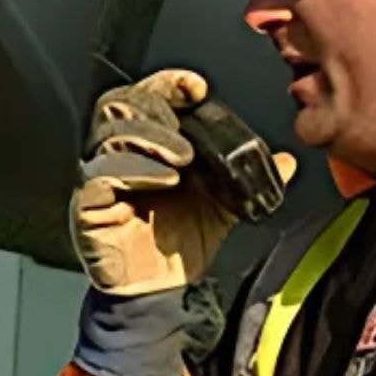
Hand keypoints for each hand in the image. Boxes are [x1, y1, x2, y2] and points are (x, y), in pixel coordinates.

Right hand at [71, 69, 297, 296]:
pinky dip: (134, 170)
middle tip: (186, 122)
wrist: (158, 291)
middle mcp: (118, 153)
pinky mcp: (89, 204)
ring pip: (111, 134)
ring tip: (182, 159)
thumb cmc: (178, 242)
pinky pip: (102, 176)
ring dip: (150, 138)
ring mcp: (100, 177)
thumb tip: (286, 162)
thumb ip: (247, 179)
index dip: (168, 84)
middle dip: (155, 104)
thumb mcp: (221, 205)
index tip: (197, 88)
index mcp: (147, 144)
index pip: (146, 96)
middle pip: (121, 105)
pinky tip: (164, 179)